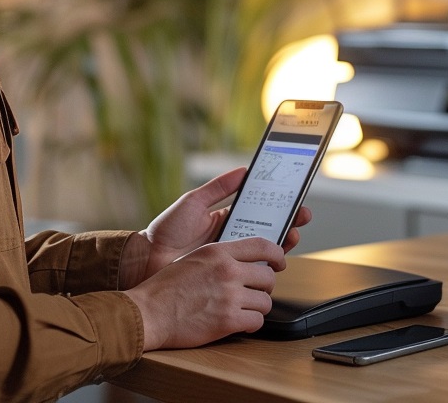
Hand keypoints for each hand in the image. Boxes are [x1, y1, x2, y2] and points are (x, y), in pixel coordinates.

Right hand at [125, 237, 284, 349]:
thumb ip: (220, 257)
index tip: (279, 261)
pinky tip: (239, 323)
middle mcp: (228, 271)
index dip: (278, 254)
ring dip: (257, 307)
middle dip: (265, 287)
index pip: (263, 246)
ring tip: (243, 309)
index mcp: (218, 252)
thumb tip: (243, 263)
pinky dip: (251, 324)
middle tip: (254, 292)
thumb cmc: (164, 288)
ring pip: (266, 301)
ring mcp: (229, 296)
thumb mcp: (194, 259)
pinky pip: (257, 321)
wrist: (148, 312)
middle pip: (269, 277)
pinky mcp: (228, 320)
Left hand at [137, 168, 313, 278]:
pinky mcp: (228, 277)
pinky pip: (252, 272)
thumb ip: (218, 187)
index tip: (295, 200)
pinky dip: (267, 266)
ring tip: (291, 236)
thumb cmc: (166, 231)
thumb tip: (244, 170)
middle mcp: (232, 239)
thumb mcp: (193, 202)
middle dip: (288, 224)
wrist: (147, 261)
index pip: (260, 210)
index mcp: (227, 219)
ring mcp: (231, 259)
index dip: (279, 206)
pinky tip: (274, 260)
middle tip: (300, 218)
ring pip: (265, 252)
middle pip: (268, 232)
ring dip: (282, 244)